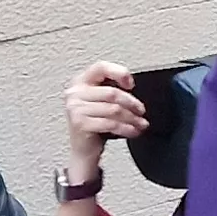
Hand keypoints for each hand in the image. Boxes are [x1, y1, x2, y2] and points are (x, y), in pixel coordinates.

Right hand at [61, 61, 144, 178]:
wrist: (83, 148)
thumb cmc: (95, 122)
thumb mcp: (101, 101)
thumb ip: (112, 88)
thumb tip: (130, 84)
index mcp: (80, 81)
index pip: (101, 67)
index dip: (119, 73)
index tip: (131, 84)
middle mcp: (75, 93)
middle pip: (112, 93)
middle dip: (132, 103)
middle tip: (141, 111)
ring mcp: (75, 108)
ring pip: (114, 109)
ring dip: (132, 118)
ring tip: (141, 124)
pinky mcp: (80, 123)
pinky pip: (111, 123)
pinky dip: (126, 128)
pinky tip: (134, 131)